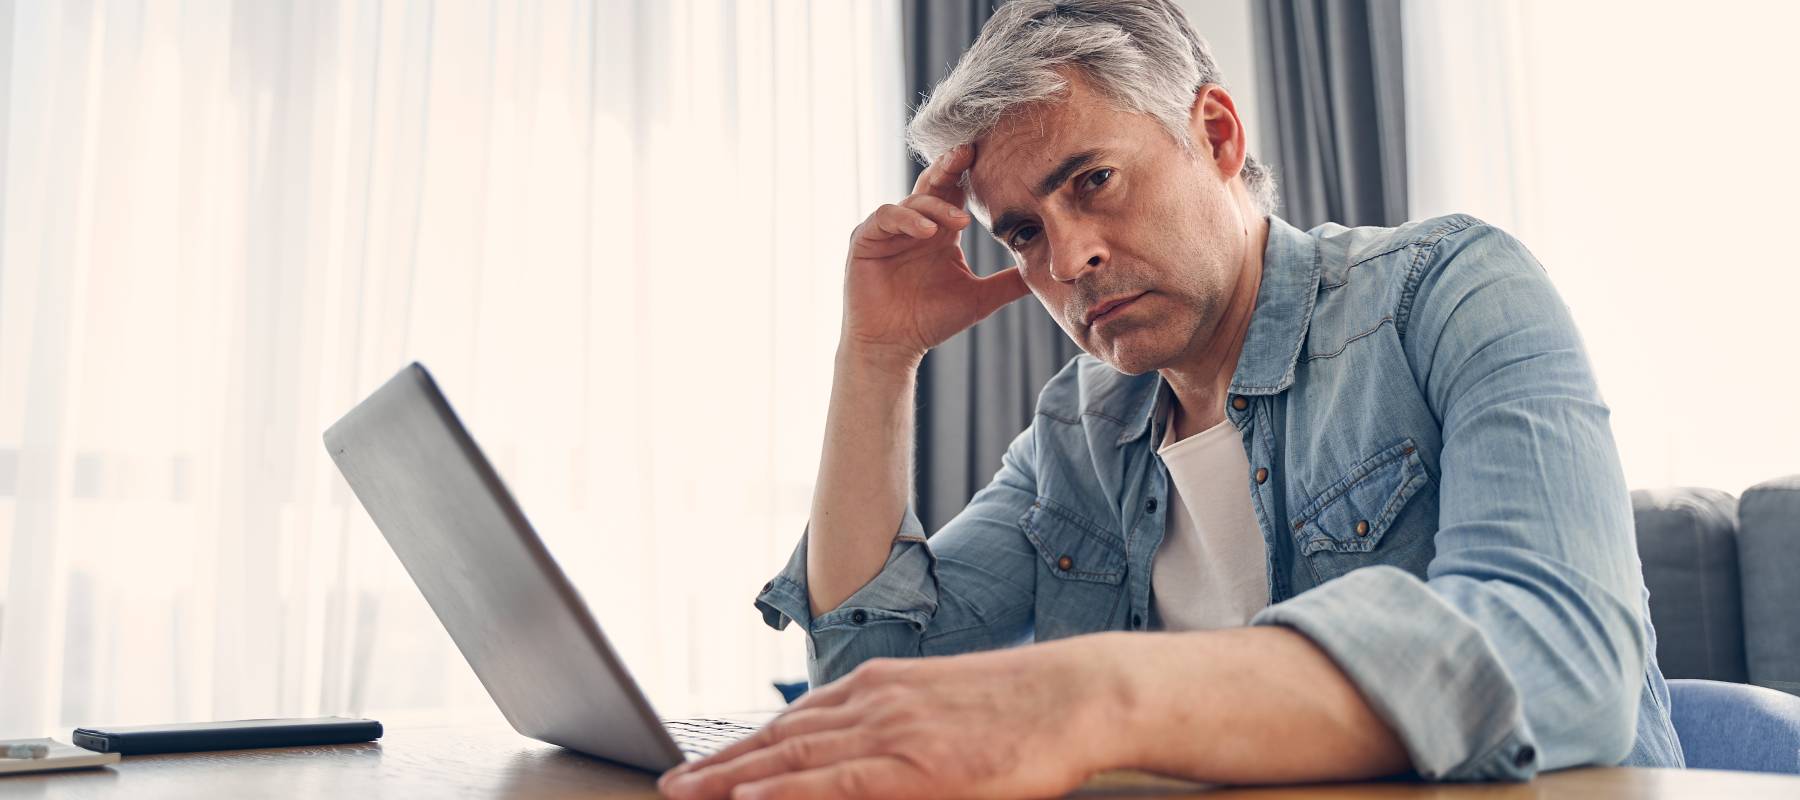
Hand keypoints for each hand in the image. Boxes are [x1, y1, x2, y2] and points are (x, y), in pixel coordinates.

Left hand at [656, 638, 1122, 798]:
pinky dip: (785, 791)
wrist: (1077, 694)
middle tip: (673, 784)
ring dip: (731, 778)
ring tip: (686, 793)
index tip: (705, 764)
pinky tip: (746, 799)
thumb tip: (862, 754)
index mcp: (881, 686)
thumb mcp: (946, 706)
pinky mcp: (914, 764)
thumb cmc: (1025, 708)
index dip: (744, 746)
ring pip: (792, 760)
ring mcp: (891, 731)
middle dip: (720, 764)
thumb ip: (899, 725)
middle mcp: (874, 702)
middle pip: (779, 739)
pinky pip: (835, 783)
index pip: (795, 721)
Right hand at [840, 145, 1029, 367]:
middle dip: (951, 165)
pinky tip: (927, 232)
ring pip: (913, 199)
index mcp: (940, 230)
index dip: (970, 172)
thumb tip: (1050, 273)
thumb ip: (1009, 282)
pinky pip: (886, 217)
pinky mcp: (866, 239)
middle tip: (970, 153)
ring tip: (960, 222)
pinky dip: (907, 219)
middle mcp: (915, 223)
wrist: (894, 347)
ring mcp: (889, 229)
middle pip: (933, 182)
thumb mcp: (980, 298)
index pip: (956, 191)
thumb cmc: (931, 321)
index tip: (995, 156)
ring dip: (937, 205)